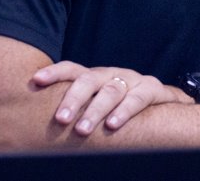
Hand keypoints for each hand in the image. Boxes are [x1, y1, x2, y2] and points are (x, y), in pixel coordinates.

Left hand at [32, 61, 182, 135]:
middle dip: (73, 99)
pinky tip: (112, 125)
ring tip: (82, 130)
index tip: (36, 80)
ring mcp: (131, 79)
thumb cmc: (121, 105)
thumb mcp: (98, 102)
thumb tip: (43, 122)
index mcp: (95, 76)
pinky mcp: (151, 88)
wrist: (163, 101)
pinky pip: (136, 99)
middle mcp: (111, 74)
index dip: (54, 72)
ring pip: (111, 91)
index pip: (71, 69)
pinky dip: (124, 112)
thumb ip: (79, 107)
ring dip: (95, 111)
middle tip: (60, 119)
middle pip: (89, 80)